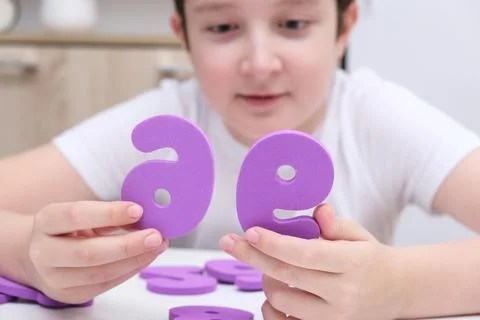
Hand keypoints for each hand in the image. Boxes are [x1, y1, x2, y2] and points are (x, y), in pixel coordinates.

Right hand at [24, 201, 166, 303]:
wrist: (43, 253)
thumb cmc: (70, 228)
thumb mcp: (83, 213)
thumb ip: (110, 214)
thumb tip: (146, 217)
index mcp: (46, 221)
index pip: (76, 216)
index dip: (109, 213)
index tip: (138, 210)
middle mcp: (43, 251)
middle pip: (88, 253)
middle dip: (127, 245)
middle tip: (155, 236)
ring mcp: (54, 277)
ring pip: (99, 273)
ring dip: (135, 260)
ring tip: (157, 246)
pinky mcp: (69, 294)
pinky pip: (105, 284)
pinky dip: (130, 270)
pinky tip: (145, 258)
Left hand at [220, 205, 406, 319]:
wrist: (395, 291)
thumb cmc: (370, 258)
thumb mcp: (358, 235)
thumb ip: (335, 224)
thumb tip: (318, 210)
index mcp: (352, 264)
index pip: (306, 253)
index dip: (274, 243)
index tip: (249, 232)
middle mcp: (343, 294)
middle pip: (286, 275)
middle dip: (253, 256)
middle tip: (231, 242)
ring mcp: (334, 318)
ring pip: (281, 300)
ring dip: (265, 279)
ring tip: (269, 264)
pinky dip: (272, 307)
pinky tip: (274, 289)